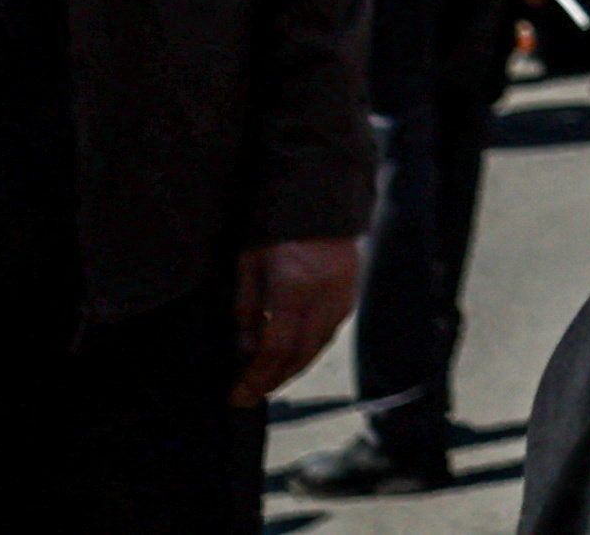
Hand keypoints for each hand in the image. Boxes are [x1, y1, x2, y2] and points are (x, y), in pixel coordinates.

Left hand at [232, 235, 360, 405]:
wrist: (318, 192)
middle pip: (300, 354)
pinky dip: (311, 348)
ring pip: (319, 345)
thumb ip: (247, 309)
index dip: (256, 378)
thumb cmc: (274, 226)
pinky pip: (331, 329)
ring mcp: (343, 293)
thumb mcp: (248, 265)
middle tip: (251, 395)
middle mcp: (324, 295)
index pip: (275, 349)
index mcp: (294, 288)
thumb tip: (246, 350)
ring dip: (294, 368)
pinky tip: (294, 353)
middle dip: (274, 380)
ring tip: (270, 379)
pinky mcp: (351, 289)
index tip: (238, 396)